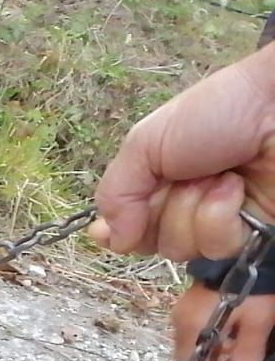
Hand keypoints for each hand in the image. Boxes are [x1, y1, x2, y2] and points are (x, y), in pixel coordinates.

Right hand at [92, 43, 274, 261]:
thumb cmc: (217, 111)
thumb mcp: (146, 142)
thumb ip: (116, 193)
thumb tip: (112, 241)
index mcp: (157, 181)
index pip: (127, 226)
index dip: (118, 232)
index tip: (108, 230)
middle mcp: (185, 204)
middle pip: (152, 242)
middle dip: (162, 212)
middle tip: (182, 179)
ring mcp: (219, 220)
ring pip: (183, 249)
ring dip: (194, 211)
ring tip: (220, 177)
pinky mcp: (250, 232)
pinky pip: (218, 249)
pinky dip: (221, 218)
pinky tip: (236, 190)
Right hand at [170, 285, 274, 360]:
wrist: (248, 253)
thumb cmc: (253, 288)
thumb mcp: (259, 320)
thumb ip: (248, 351)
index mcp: (192, 326)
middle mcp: (181, 320)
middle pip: (189, 357)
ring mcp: (185, 312)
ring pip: (193, 347)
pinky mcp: (193, 306)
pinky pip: (196, 334)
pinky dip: (210, 348)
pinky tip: (227, 351)